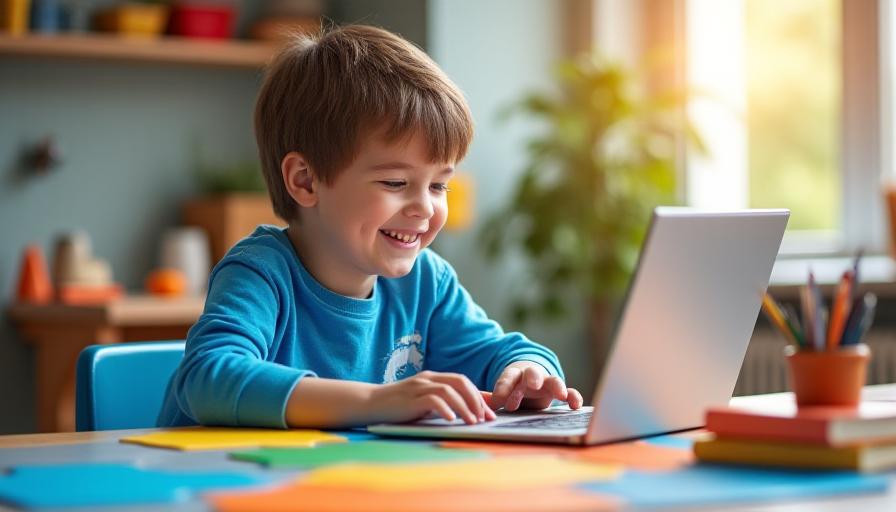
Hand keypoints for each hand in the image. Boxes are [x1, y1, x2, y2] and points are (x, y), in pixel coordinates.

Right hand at [368, 371, 495, 424]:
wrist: (370, 403)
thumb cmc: (399, 406)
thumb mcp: (425, 403)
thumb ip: (444, 403)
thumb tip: (469, 411)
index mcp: (433, 377)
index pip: (463, 381)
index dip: (479, 395)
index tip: (491, 413)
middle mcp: (428, 378)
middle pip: (460, 382)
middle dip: (476, 400)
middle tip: (484, 418)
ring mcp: (419, 386)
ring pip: (449, 391)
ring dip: (464, 407)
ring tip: (472, 422)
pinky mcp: (410, 398)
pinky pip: (433, 400)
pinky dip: (445, 409)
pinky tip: (451, 420)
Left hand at [489, 361, 583, 411]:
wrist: (531, 380)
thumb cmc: (514, 387)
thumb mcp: (503, 391)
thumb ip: (493, 396)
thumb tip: (479, 400)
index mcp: (514, 375)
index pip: (508, 378)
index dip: (503, 388)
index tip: (498, 400)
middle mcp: (532, 376)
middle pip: (532, 373)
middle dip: (532, 378)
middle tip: (532, 384)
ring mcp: (547, 382)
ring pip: (553, 380)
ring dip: (557, 386)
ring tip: (560, 395)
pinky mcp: (559, 391)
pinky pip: (569, 393)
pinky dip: (573, 397)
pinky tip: (576, 406)